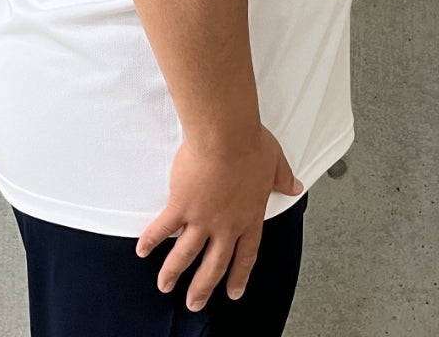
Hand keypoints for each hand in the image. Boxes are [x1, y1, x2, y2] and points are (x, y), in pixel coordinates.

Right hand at [134, 125, 303, 312]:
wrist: (225, 137)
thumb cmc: (249, 145)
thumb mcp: (275, 162)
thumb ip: (283, 178)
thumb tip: (295, 186)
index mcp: (249, 217)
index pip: (245, 254)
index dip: (239, 275)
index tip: (233, 291)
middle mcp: (226, 225)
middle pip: (213, 264)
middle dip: (203, 286)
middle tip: (195, 302)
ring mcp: (202, 218)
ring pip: (186, 254)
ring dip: (174, 272)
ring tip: (165, 285)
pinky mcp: (181, 205)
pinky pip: (163, 228)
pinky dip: (151, 240)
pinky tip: (143, 250)